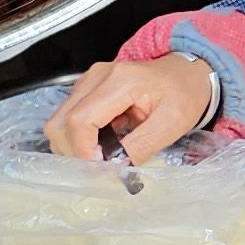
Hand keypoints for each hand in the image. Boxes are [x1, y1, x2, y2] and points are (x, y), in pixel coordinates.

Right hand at [45, 57, 216, 162]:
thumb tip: (113, 170)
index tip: (100, 170)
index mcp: (120, 81)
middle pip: (60, 122)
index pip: (80, 120)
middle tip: (100, 168)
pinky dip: (79, 138)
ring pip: (59, 122)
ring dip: (75, 147)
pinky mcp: (86, 90)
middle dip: (74, 152)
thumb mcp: (171, 124)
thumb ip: (140, 147)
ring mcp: (88, 81)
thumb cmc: (183, 94)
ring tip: (103, 156)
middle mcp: (96, 76)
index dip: (83, 151)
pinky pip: (68, 119)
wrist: (186, 73)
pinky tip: (103, 144)